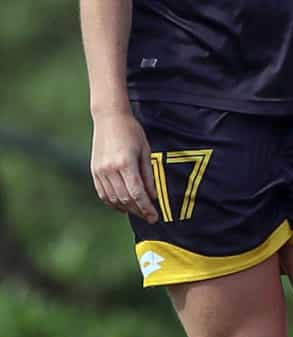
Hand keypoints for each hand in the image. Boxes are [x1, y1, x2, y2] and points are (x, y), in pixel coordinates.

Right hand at [91, 108, 156, 223]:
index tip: (155, 217)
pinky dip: (112, 202)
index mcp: (125, 163)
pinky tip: (122, 206)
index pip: (137, 193)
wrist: (109, 118)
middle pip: (124, 199)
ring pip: (112, 199)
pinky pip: (102, 193)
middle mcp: (110, 169)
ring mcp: (99, 171)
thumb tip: (153, 197)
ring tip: (139, 212)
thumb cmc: (132, 132)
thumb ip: (149, 175)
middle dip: (138, 211)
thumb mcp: (145, 151)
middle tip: (150, 217)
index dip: (146, 208)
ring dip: (126, 208)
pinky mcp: (94, 171)